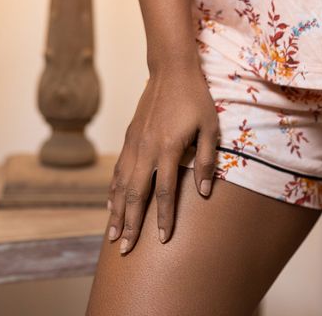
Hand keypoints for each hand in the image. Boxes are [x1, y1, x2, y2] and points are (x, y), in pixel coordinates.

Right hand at [106, 60, 220, 253]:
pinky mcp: (129, 137)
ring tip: (113, 235)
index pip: (165, 192)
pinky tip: (111, 204)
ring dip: (116, 212)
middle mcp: (147, 149)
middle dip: (131, 224)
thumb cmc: (196, 98)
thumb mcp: (210, 127)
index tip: (163, 240)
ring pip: (121, 185)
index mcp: (168, 148)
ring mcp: (135, 143)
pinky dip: (113, 190)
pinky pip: (118, 170)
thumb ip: (205, 160)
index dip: (164, 219)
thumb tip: (204, 192)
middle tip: (125, 250)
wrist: (171, 70)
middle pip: (136, 195)